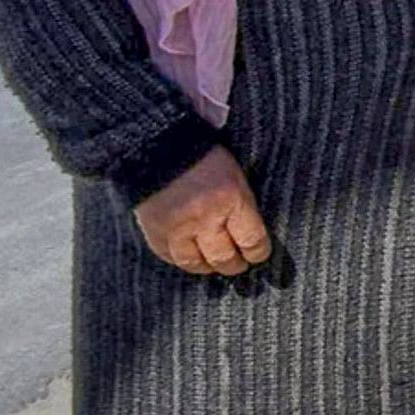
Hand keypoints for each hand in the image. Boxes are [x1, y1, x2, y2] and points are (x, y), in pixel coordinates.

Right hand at [136, 151, 270, 277]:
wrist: (158, 148)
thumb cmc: (205, 160)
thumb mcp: (236, 178)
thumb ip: (242, 207)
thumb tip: (251, 237)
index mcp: (232, 201)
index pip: (252, 241)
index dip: (258, 253)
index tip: (258, 255)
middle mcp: (205, 219)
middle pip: (224, 258)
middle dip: (235, 265)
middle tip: (239, 264)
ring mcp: (177, 229)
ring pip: (196, 263)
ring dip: (209, 267)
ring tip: (215, 264)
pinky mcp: (155, 233)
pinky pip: (171, 258)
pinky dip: (183, 261)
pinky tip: (192, 257)